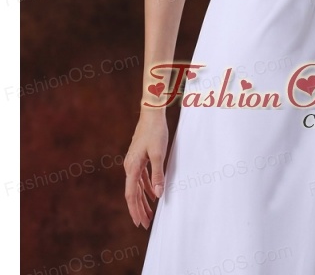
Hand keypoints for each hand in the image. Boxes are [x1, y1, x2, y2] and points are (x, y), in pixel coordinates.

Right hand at [124, 111, 168, 228]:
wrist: (151, 114)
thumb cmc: (155, 132)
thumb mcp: (159, 154)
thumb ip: (158, 174)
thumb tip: (158, 194)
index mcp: (132, 167)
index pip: (132, 194)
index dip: (135, 209)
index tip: (140, 223)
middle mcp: (130, 166)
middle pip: (133, 193)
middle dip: (138, 209)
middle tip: (145, 224)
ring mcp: (133, 162)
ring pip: (137, 186)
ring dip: (142, 200)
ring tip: (149, 214)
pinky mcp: (139, 158)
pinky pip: (141, 178)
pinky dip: (147, 188)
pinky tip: (153, 195)